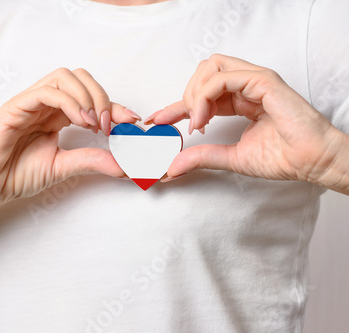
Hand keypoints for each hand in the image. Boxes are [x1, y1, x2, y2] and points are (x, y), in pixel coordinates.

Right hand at [0, 68, 139, 215]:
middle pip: (80, 77)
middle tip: (111, 125)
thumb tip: (125, 165)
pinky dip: (68, 101)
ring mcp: (30, 102)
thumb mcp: (63, 167)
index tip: (132, 122)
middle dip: (102, 97)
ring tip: (95, 124)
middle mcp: (45, 104)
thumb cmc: (17, 174)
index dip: (115, 106)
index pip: (90, 97)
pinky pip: (45, 92)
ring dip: (87, 96)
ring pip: (64, 77)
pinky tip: (81, 121)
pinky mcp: (15, 107)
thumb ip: (92, 160)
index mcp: (57, 115)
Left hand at [145, 54, 348, 190]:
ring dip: (195, 93)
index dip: (175, 106)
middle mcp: (245, 86)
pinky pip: (223, 76)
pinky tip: (204, 118)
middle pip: (202, 71)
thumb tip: (170, 167)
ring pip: (210, 67)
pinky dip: (206, 95)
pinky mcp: (263, 81)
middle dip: (186, 95)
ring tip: (197, 121)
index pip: (201, 95)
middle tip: (187, 124)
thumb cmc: (282, 158)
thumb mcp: (231, 158)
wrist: (311, 161)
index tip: (156, 121)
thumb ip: (201, 157)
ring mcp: (254, 80)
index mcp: (239, 100)